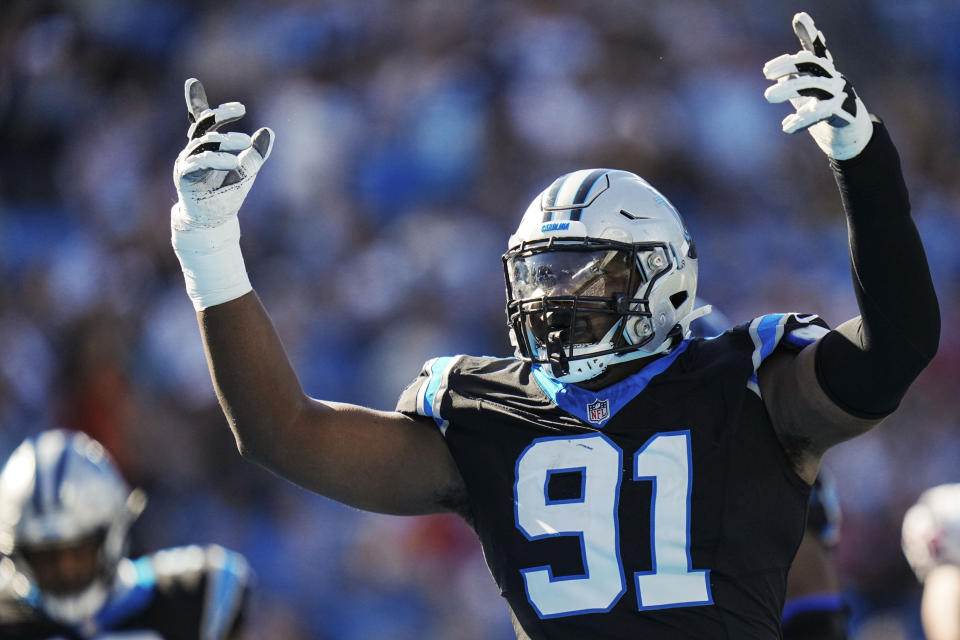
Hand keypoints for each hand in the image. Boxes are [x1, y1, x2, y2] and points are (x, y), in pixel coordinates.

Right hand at [172, 78, 273, 230]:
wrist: (213, 220)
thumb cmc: (227, 193)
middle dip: (220, 113)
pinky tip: (232, 163)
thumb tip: (268, 131)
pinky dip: (215, 160)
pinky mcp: (184, 176)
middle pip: (203, 124)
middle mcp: (194, 150)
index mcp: (206, 145)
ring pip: (203, 142)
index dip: (201, 101)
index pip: (204, 119)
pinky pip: (197, 162)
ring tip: (245, 143)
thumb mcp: (247, 170)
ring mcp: (187, 162)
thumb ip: (256, 153)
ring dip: (225, 141)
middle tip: (241, 109)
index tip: (216, 93)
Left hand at [763, 12, 872, 159]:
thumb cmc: (825, 114)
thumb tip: (782, 72)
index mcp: (825, 73)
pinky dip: (802, 120)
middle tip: (765, 72)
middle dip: (788, 63)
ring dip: (789, 89)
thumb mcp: (808, 96)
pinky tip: (786, 127)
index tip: (799, 17)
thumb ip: (797, 82)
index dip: (810, 33)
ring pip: (812, 86)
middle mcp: (833, 78)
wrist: (851, 139)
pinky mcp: (842, 113)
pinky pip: (820, 112)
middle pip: (810, 63)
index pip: (816, 49)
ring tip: (768, 96)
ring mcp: (840, 94)